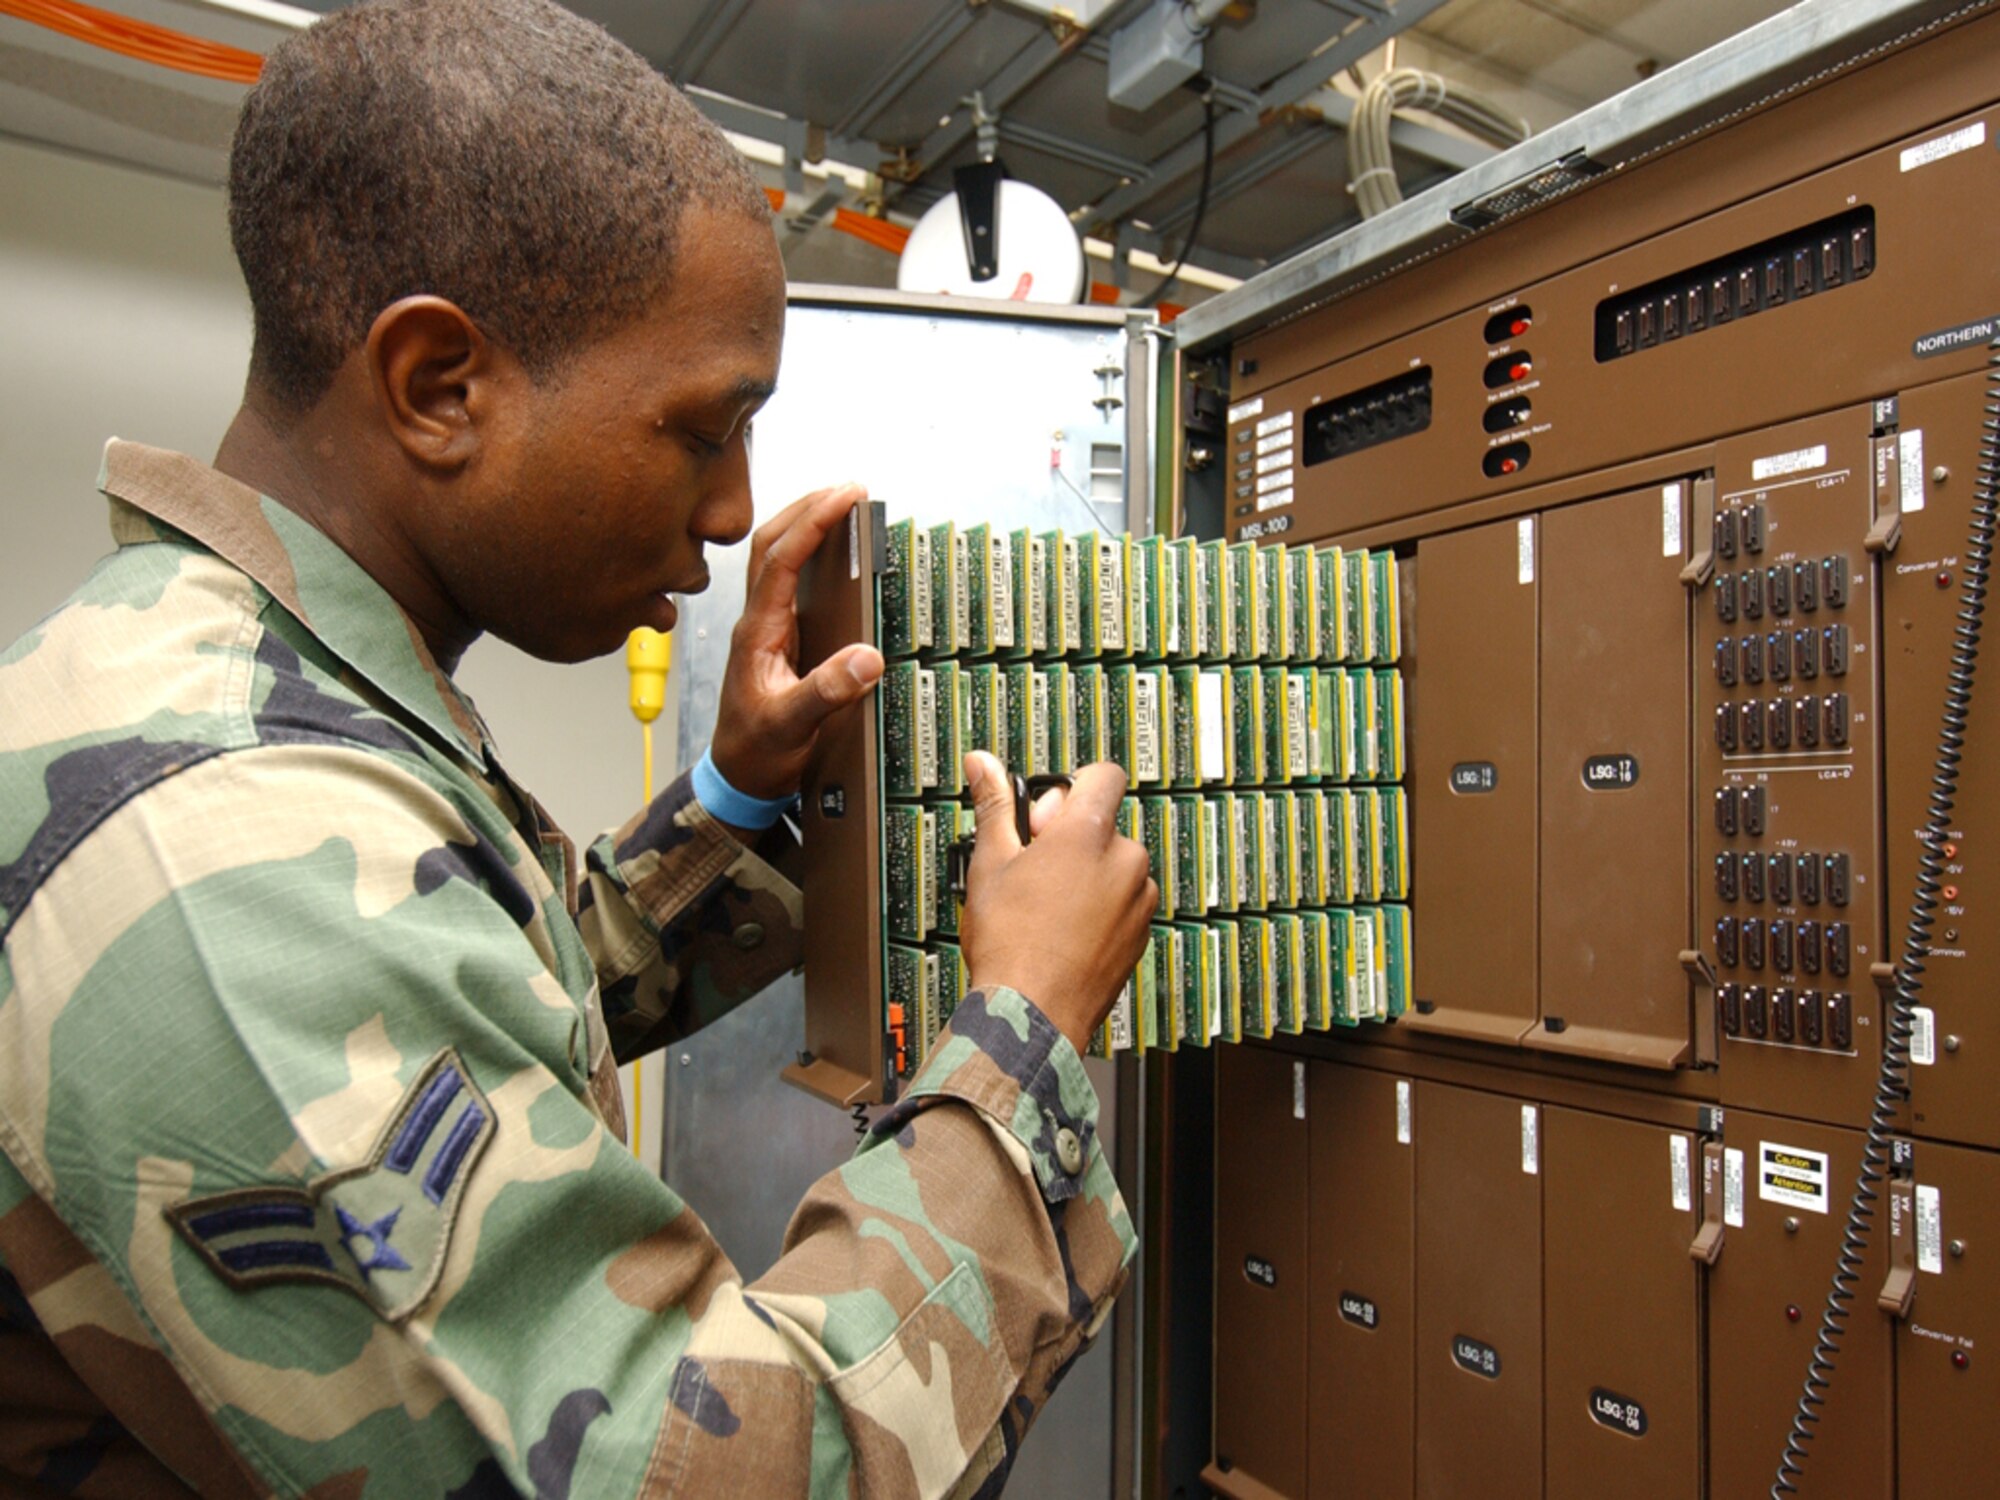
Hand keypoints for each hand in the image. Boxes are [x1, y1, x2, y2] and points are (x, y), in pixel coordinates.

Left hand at [709, 483, 884, 801]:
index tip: (848, 495)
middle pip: (772, 541)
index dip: (815, 521)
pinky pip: (789, 579)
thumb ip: (826, 693)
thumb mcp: (792, 727)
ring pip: (776, 555)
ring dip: (805, 522)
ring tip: (843, 503)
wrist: (735, 778)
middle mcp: (757, 620)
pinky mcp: (778, 637)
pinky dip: (809, 551)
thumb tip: (867, 657)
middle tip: (852, 488)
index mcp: (757, 631)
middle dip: (808, 506)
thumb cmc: (755, 754)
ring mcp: (765, 626)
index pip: (782, 558)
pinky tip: (832, 549)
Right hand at [958, 752, 1155, 1054]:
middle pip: (1102, 824)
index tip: (1044, 814)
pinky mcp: (1141, 934)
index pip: (1103, 775)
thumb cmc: (1011, 945)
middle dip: (1069, 837)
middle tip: (1031, 867)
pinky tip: (1063, 929)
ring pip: (1113, 866)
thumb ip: (995, 804)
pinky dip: (1099, 907)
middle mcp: (1126, 862)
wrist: (1033, 1014)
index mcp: (1089, 834)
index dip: (1069, 788)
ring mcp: (1138, 901)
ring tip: (1044, 905)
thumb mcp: (990, 863)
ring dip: (1086, 874)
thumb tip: (984, 765)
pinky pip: (1123, 902)